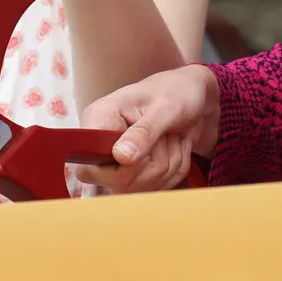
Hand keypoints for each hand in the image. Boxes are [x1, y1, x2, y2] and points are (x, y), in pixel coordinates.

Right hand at [76, 65, 220, 192]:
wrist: (195, 98)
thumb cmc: (177, 91)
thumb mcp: (166, 106)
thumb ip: (144, 132)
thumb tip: (121, 157)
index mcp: (100, 118)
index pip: (87, 162)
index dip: (114, 166)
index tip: (140, 151)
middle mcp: (103, 143)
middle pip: (117, 183)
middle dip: (153, 164)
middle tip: (166, 136)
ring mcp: (118, 162)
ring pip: (141, 188)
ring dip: (168, 165)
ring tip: (171, 137)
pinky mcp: (135, 174)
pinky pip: (156, 189)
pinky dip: (174, 172)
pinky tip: (174, 149)